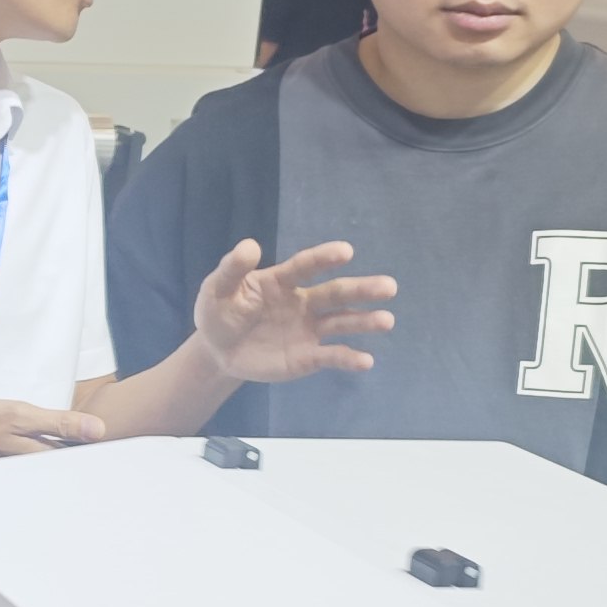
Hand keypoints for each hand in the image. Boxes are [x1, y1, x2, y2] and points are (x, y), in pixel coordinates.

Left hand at [190, 238, 394, 384]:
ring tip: (386, 320)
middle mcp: (303, 302)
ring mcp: (308, 329)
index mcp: (283, 281)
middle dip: (362, 290)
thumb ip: (232, 269)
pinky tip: (365, 361)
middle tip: (390, 287)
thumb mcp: (217, 289)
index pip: (306, 267)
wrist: (216, 351)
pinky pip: (331, 356)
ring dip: (364, 321)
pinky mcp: (307, 356)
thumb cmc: (220, 312)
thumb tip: (250, 245)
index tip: (346, 251)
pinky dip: (348, 358)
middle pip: (335, 294)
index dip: (324, 259)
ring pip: (341, 322)